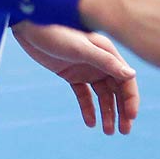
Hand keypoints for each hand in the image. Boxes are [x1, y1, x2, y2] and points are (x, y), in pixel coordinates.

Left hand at [12, 21, 137, 134]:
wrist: (28, 27)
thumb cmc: (55, 32)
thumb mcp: (80, 48)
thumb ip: (105, 61)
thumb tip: (132, 75)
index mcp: (107, 53)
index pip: (126, 80)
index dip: (130, 99)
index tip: (131, 117)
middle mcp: (100, 62)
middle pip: (117, 91)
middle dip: (122, 111)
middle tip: (123, 131)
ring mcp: (86, 69)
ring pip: (102, 95)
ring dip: (107, 113)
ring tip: (107, 131)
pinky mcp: (70, 74)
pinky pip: (83, 95)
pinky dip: (88, 109)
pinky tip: (90, 123)